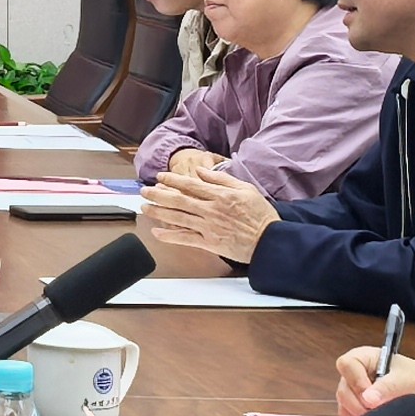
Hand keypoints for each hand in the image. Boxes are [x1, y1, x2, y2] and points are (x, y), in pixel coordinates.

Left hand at [143, 161, 276, 262]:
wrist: (270, 240)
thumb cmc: (260, 214)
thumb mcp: (245, 188)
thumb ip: (222, 179)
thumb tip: (202, 172)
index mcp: (220, 195)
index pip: (190, 184)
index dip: (172, 180)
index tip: (160, 177)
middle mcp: (211, 209)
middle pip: (178, 200)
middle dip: (158, 195)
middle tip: (144, 191)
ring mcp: (208, 227)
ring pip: (178, 217)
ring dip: (159, 212)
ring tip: (144, 208)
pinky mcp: (209, 243)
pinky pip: (185, 238)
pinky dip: (169, 236)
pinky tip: (157, 233)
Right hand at [336, 349, 414, 415]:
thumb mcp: (410, 382)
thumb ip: (389, 388)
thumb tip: (368, 399)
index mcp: (369, 358)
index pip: (347, 364)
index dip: (355, 381)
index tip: (370, 397)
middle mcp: (360, 373)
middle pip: (343, 387)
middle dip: (357, 403)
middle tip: (376, 413)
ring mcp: (359, 392)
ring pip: (344, 404)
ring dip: (359, 415)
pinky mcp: (362, 409)